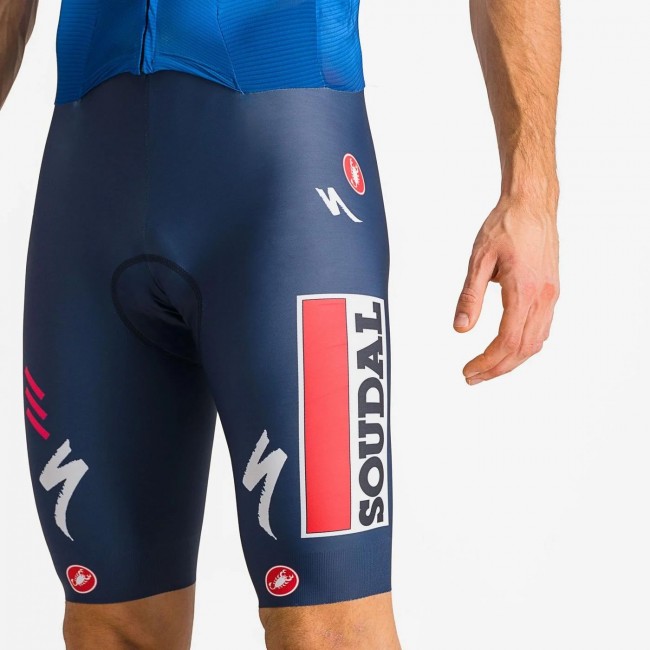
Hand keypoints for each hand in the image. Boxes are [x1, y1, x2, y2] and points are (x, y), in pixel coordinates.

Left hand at [453, 194, 559, 384]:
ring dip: (511, 361)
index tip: (468, 371)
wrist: (532, 204)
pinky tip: (508, 348)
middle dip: (497, 369)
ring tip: (487, 368)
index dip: (487, 362)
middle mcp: (542, 297)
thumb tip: (460, 329)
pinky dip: (524, 346)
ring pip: (535, 343)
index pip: (507, 341)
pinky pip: (542, 329)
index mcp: (524, 290)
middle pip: (523, 349)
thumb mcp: (479, 260)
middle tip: (472, 377)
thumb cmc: (505, 226)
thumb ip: (470, 297)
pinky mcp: (551, 291)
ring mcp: (550, 295)